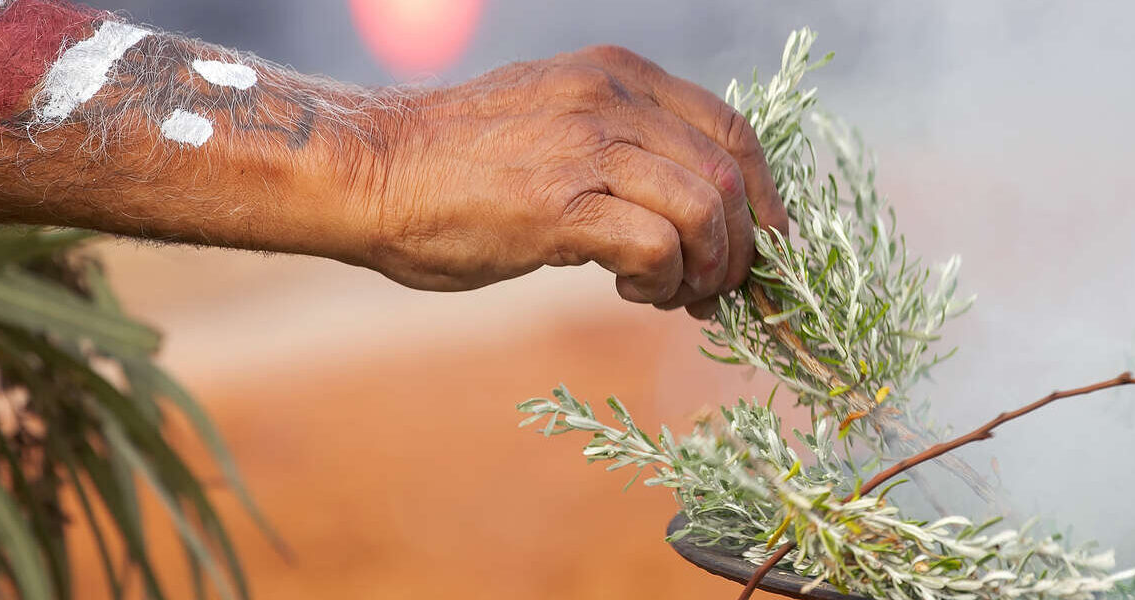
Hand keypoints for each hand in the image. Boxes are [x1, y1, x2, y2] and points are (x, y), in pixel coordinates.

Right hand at [353, 45, 787, 317]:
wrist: (370, 172)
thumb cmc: (454, 162)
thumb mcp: (553, 120)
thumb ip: (617, 141)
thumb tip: (685, 200)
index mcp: (617, 76)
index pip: (731, 131)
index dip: (764, 197)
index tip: (763, 247)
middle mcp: (611, 100)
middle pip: (730, 173)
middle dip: (744, 246)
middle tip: (720, 291)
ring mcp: (586, 149)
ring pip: (705, 210)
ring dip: (706, 270)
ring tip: (673, 295)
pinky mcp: (559, 205)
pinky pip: (656, 246)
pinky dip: (662, 281)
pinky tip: (631, 290)